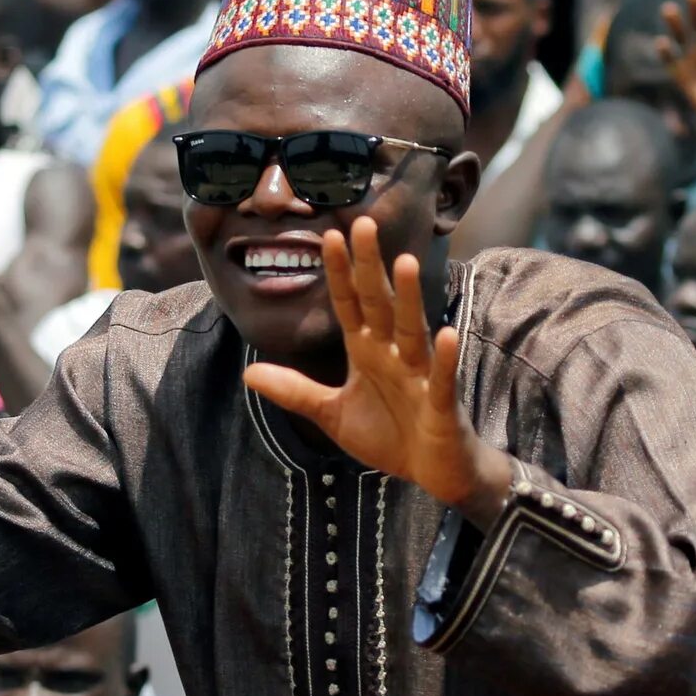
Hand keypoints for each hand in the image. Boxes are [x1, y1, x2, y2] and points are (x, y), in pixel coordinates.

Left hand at [242, 217, 510, 516]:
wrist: (433, 472)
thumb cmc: (390, 436)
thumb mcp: (332, 414)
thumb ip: (295, 391)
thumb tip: (248, 372)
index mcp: (368, 353)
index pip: (350, 306)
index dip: (339, 274)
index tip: (328, 236)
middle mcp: (394, 355)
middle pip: (380, 304)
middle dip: (370, 267)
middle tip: (364, 223)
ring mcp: (420, 376)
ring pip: (413, 331)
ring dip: (408, 299)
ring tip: (403, 263)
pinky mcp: (442, 405)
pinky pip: (442, 378)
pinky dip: (445, 359)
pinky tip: (447, 334)